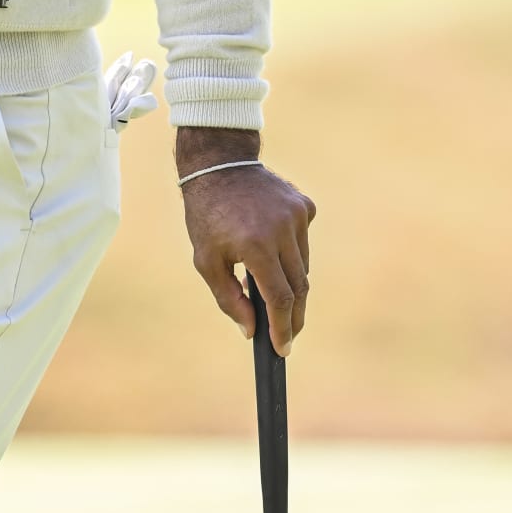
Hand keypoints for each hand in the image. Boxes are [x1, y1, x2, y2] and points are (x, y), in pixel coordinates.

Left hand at [174, 128, 315, 354]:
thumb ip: (229, 299)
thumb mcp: (206, 261)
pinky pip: (303, 242)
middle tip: (287, 335)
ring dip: (291, 284)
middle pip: (299, 287)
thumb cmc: (207, 216)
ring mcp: (298, 215)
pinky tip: (271, 249)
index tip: (283, 349)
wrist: (220, 164)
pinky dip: (291, 254)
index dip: (284, 328)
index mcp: (256, 245)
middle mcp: (283, 229)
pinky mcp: (305, 206)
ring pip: (303, 266)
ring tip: (270, 290)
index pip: (280, 299)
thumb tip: (251, 331)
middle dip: (294, 316)